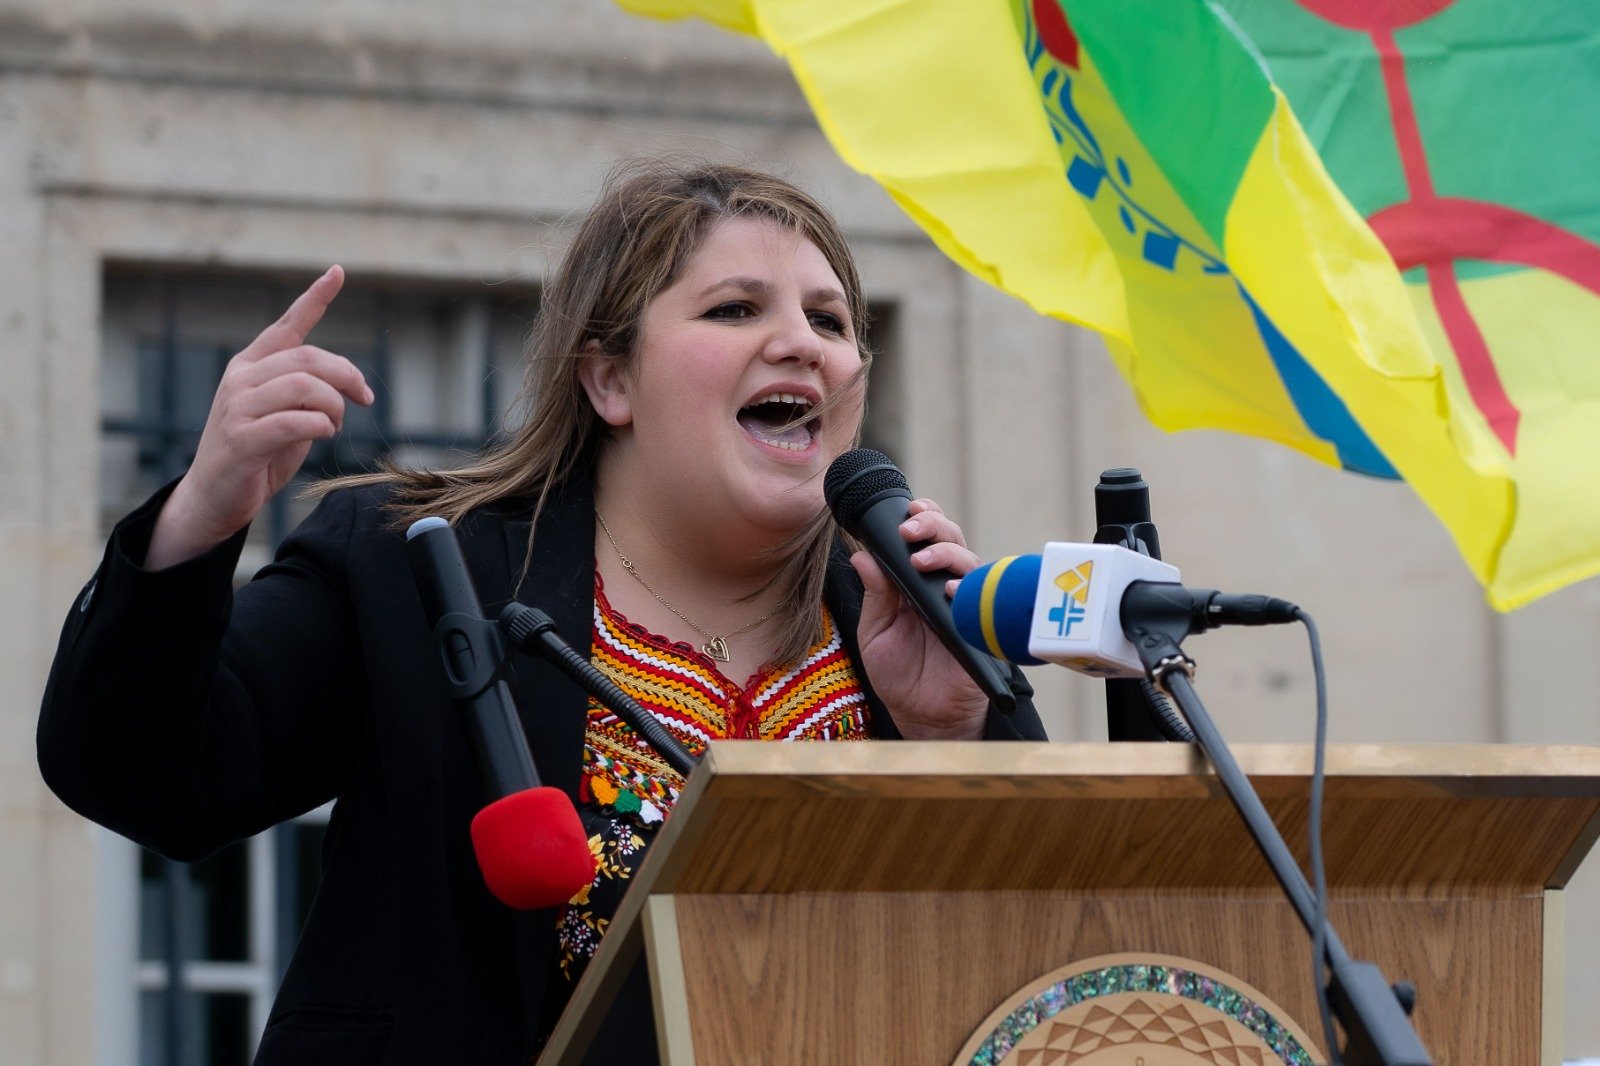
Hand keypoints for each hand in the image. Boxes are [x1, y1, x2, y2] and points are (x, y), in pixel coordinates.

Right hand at [145, 266, 372, 569]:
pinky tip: (323, 433)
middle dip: (346, 375)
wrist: (215, 498)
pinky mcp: (240, 440)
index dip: (314, 298)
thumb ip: (307, 391)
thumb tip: (347, 382)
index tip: (338, 271)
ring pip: (302, 386)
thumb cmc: (258, 455)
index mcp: (251, 366)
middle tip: (364, 399)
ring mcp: (237, 408)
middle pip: (307, 358)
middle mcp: (240, 379)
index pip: (286, 326)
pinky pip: (292, 422)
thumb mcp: (286, 414)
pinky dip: (319, 425)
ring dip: (333, 406)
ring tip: (335, 425)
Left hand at [851, 499, 991, 739]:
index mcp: (920, 584)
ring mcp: (968, 607)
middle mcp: (947, 588)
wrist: (920, 717)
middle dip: (934, 526)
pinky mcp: (982, 631)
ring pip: (970, 563)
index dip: (924, 518)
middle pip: (952, 541)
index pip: (928, 539)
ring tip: (922, 560)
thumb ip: (875, 595)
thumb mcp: (876, 632)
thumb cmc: (898, 674)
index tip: (908, 510)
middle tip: (910, 528)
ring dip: (947, 553)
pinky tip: (951, 591)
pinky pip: (984, 604)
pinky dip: (968, 591)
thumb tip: (862, 556)